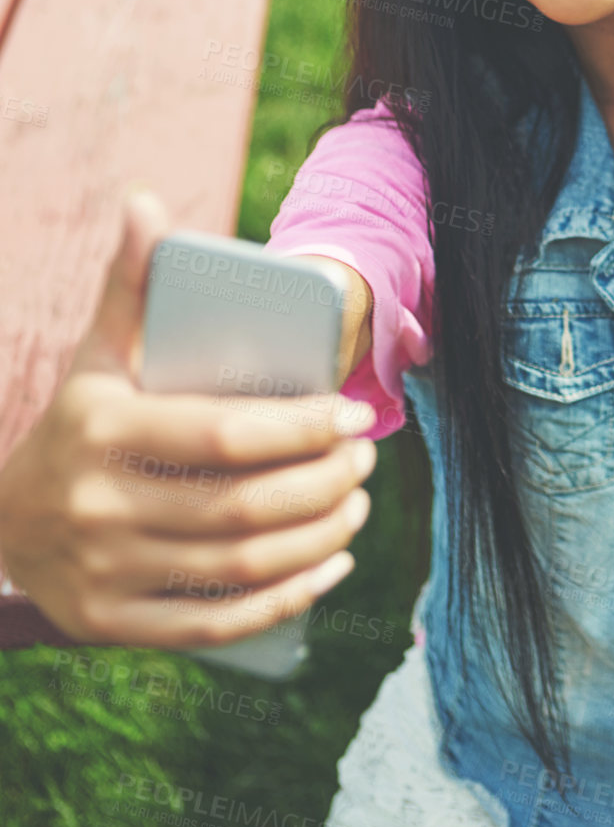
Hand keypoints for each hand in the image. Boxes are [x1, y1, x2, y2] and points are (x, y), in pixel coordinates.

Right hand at [0, 186, 377, 647]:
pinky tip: (330, 568)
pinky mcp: (114, 624)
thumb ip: (129, 283)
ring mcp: (105, 573)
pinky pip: (216, 623)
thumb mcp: (97, 355)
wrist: (0, 523)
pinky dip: (284, 601)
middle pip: (241, 505)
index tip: (351, 413)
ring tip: (357, 503)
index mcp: (103, 430)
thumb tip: (146, 201)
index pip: (224, 433)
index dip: (299, 428)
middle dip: (322, 483)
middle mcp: (100, 506)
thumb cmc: (78, 422)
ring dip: (317, 538)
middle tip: (365, 458)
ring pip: (238, 566)